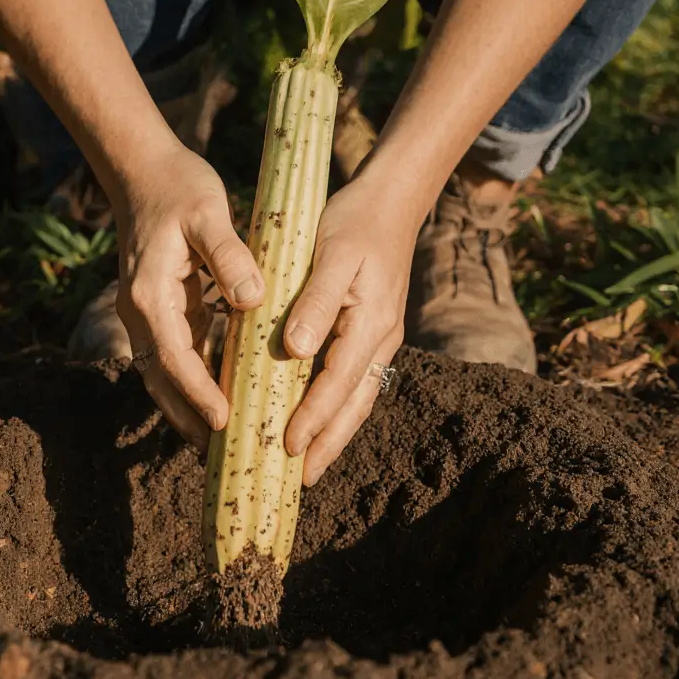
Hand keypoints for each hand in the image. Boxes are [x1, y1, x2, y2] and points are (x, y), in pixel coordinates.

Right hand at [114, 144, 264, 451]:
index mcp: (149, 296)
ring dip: (188, 408)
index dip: (196, 392)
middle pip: (160, 381)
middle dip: (188, 418)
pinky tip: (222, 402)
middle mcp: (140, 313)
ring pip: (163, 375)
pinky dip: (193, 384)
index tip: (222, 420)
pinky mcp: (162, 311)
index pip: (172, 357)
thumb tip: (253, 300)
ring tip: (223, 443)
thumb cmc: (179, 188)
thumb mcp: (208, 213)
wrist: (144, 170)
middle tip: (223, 453)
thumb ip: (230, 256)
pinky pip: (175, 358)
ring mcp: (147, 315)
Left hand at [281, 177, 415, 485]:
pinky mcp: (372, 330)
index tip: (288, 447)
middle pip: (355, 405)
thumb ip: (315, 303)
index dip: (313, 418)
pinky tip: (317, 420)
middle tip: (300, 480)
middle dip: (328, 444)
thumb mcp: (330, 255)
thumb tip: (297, 351)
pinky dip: (336, 407)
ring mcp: (380, 337)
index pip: (338, 384)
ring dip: (333, 432)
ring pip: (358, 397)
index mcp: (371, 322)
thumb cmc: (354, 220)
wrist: (391, 198)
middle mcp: (381, 338)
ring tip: (307, 464)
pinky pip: (354, 380)